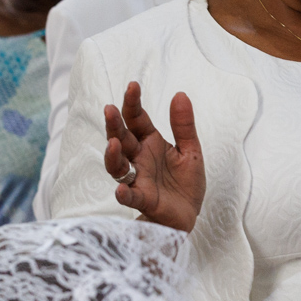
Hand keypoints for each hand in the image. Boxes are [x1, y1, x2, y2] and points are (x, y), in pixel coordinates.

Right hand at [103, 82, 204, 232]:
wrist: (188, 215)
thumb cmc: (185, 183)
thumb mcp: (190, 150)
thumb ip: (184, 125)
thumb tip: (180, 94)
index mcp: (150, 142)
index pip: (137, 119)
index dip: (133, 103)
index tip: (133, 85)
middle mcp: (139, 158)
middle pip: (122, 139)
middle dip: (114, 125)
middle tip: (109, 109)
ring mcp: (138, 179)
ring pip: (118, 166)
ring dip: (112, 155)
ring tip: (113, 143)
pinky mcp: (143, 200)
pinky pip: (130, 197)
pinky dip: (124, 194)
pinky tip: (120, 190)